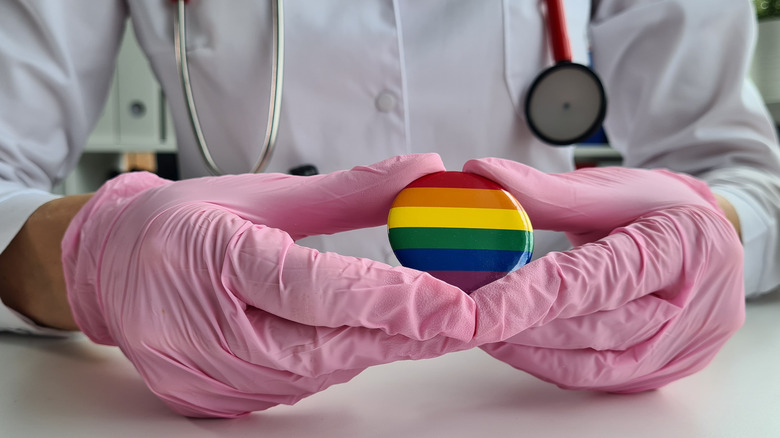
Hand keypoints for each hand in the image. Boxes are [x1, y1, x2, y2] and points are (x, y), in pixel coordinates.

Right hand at [62, 154, 476, 417]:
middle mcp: (209, 330)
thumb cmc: (181, 222)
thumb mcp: (262, 191)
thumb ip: (349, 191)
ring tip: (433, 322)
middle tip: (473, 320)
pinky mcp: (217, 401)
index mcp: (213, 259)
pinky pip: (298, 385)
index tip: (456, 306)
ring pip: (320, 371)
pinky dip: (340, 360)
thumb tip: (421, 173)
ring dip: (380, 347)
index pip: (312, 288)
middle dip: (409, 334)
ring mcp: (211, 375)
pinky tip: (369, 338)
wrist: (110, 268)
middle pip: (328, 344)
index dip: (388, 300)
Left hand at [462, 158, 743, 392]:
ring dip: (528, 349)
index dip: (531, 296)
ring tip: (482, 328)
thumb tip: (480, 172)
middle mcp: (685, 311)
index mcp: (679, 251)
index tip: (477, 306)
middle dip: (521, 326)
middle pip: (591, 329)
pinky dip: (546, 364)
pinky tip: (511, 345)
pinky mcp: (654, 371)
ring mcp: (673, 350)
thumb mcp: (612, 188)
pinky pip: (593, 377)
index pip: (594, 281)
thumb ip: (545, 189)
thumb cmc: (663, 209)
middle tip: (466, 316)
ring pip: (590, 364)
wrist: (712, 241)